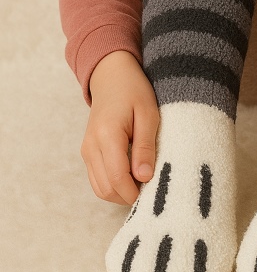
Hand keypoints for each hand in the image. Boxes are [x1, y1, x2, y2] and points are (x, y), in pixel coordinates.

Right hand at [81, 51, 159, 204]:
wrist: (112, 76)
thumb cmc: (134, 92)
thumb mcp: (148, 115)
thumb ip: (145, 147)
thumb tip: (144, 178)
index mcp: (107, 135)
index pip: (117, 178)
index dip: (135, 192)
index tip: (154, 189)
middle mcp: (91, 146)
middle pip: (106, 188)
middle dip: (128, 196)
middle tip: (152, 188)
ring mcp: (86, 150)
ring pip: (99, 188)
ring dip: (120, 193)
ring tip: (144, 182)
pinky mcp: (87, 152)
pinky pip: (97, 179)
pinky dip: (113, 184)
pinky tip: (132, 176)